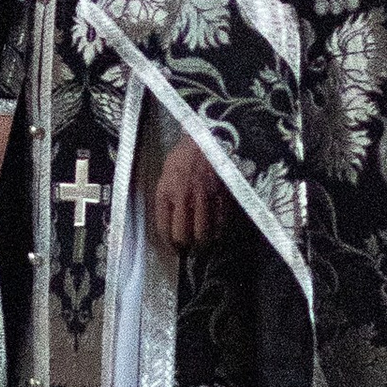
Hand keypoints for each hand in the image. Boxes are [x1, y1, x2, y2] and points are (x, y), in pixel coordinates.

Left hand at [151, 134, 225, 253]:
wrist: (207, 136)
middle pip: (183, 236)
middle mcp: (184, 198)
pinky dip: (219, 233)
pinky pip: (221, 224)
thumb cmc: (184, 154)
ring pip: (203, 234)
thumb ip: (166, 196)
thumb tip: (168, 221)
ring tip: (203, 244)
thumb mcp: (166, 173)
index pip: (164, 228)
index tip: (172, 246)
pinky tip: (217, 234)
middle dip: (185, 247)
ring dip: (203, 243)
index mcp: (166, 191)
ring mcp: (204, 198)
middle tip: (188, 249)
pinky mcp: (222, 196)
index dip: (168, 242)